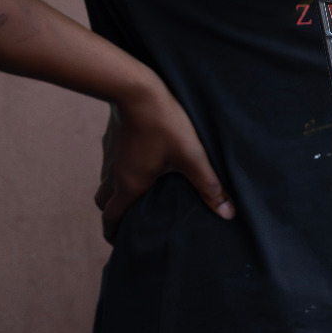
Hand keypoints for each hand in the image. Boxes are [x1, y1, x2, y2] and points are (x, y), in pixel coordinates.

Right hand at [94, 76, 234, 242]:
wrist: (136, 89)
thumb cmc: (165, 125)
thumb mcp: (192, 158)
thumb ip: (209, 186)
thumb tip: (228, 214)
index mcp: (129, 185)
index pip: (111, 217)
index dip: (113, 233)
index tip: (120, 243)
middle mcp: (113, 174)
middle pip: (103, 202)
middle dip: (113, 215)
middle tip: (128, 221)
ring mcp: (110, 156)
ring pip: (105, 182)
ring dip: (115, 193)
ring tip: (135, 195)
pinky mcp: (113, 139)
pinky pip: (110, 163)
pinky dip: (119, 172)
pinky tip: (138, 164)